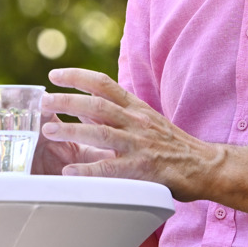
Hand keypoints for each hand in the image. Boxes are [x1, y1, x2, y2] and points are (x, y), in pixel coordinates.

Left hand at [39, 67, 220, 200]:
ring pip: (101, 132)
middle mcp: (136, 121)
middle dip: (67, 100)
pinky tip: (70, 172)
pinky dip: (89, 170)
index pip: (103, 83)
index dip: (77, 76)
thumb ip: (115, 114)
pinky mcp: (143, 169)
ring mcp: (140, 144)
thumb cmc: (171, 144)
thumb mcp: (144, 120)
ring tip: (48, 130)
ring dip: (72, 130)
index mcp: (135, 107)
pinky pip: (112, 169)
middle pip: (97, 104)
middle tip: (43, 101)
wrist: (204, 165)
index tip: (54, 74)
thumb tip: (82, 108)